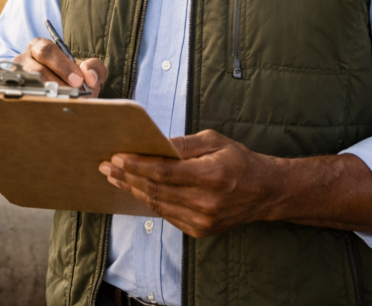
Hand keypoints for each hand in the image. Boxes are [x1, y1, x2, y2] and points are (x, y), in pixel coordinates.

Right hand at [13, 38, 106, 97]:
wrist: (66, 95)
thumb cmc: (73, 78)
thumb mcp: (87, 70)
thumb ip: (94, 67)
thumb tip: (89, 74)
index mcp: (40, 46)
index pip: (48, 51)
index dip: (62, 66)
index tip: (77, 80)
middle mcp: (24, 59)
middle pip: (37, 70)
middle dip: (57, 83)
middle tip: (72, 93)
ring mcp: (17, 77)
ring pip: (31, 87)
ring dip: (50, 96)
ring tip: (64, 102)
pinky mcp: (15, 93)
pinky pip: (25, 99)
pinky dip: (40, 104)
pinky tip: (51, 108)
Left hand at [99, 131, 371, 236]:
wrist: (264, 192)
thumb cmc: (238, 160)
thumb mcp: (214, 140)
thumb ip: (184, 144)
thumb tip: (156, 144)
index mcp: (210, 176)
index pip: (164, 172)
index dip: (137, 165)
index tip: (117, 156)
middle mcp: (206, 202)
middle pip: (155, 190)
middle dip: (127, 177)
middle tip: (106, 166)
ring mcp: (202, 220)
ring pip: (157, 205)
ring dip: (133, 190)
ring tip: (114, 177)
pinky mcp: (200, 231)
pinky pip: (167, 215)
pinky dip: (149, 201)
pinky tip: (136, 190)